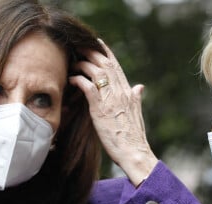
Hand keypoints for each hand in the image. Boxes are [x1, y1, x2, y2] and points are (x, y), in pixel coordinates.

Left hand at [69, 39, 157, 185]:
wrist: (134, 153)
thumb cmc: (134, 138)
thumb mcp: (137, 114)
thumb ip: (136, 98)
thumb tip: (140, 87)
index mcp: (128, 92)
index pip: (116, 66)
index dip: (106, 53)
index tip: (98, 43)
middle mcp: (120, 92)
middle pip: (105, 64)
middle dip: (92, 52)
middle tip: (79, 46)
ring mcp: (111, 100)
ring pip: (97, 72)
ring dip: (84, 64)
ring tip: (73, 62)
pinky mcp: (101, 109)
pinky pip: (89, 88)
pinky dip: (80, 80)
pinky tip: (72, 79)